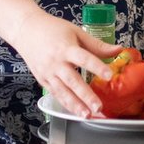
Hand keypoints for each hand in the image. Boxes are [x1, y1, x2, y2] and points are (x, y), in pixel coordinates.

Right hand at [7, 10, 125, 117]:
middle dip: (86, 95)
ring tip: (87, 115)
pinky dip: (65, 104)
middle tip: (99, 107)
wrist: (25, 29)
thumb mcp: (75, 31)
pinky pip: (55, 94)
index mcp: (66, 48)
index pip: (84, 58)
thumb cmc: (52, 29)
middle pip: (72, 81)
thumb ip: (96, 44)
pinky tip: (75, 111)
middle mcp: (56, 62)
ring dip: (75, 105)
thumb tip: (118, 50)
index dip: (97, 67)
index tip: (109, 75)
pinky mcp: (42, 79)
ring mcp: (48, 73)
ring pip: (62, 92)